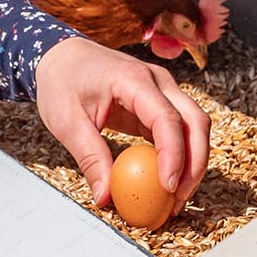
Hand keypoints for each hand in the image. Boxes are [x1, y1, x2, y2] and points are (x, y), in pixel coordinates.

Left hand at [33, 36, 209, 208]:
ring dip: (192, 163)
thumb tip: (105, 198)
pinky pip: (180, 132)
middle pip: (194, 121)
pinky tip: (168, 183)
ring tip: (175, 199)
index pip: (166, 117)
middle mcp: (157, 81)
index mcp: (133, 79)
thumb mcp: (67, 122)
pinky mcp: (160, 104)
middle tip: (177, 200)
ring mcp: (163, 91)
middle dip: (194, 164)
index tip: (168, 187)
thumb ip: (90, 159)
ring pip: (195, 127)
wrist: (62, 57)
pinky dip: (180, 157)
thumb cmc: (62, 82)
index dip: (173, 154)